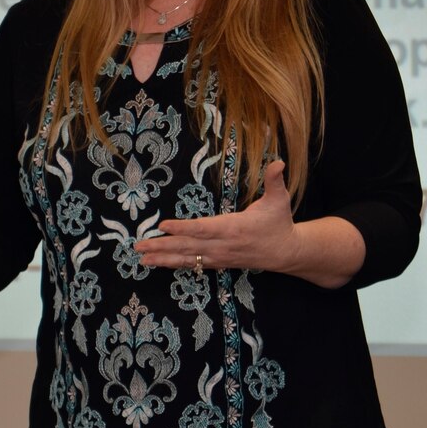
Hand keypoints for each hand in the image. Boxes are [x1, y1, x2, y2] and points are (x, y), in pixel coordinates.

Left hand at [134, 160, 298, 274]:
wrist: (286, 253)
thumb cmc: (279, 223)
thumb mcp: (279, 200)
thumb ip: (274, 180)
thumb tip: (279, 162)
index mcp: (233, 228)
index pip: (203, 228)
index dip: (182, 228)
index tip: (163, 225)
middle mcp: (222, 244)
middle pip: (188, 246)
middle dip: (163, 246)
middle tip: (139, 246)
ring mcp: (219, 256)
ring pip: (188, 258)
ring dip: (163, 258)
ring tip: (142, 259)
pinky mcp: (218, 263)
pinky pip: (194, 264)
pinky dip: (175, 264)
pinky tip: (159, 264)